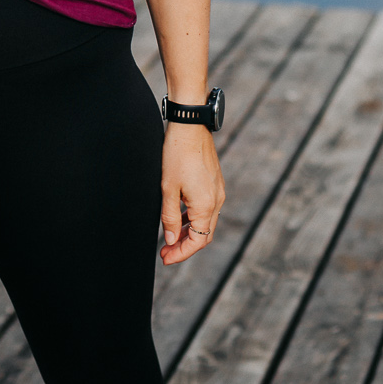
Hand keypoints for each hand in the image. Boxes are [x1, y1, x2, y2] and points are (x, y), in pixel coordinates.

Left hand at [159, 123, 224, 264]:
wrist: (190, 125)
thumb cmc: (176, 155)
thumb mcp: (168, 189)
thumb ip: (170, 217)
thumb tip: (170, 239)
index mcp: (206, 206)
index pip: (197, 242)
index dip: (181, 253)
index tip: (165, 258)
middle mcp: (216, 201)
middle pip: (203, 235)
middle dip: (184, 246)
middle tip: (165, 252)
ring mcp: (217, 191)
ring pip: (205, 222)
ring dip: (188, 233)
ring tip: (169, 237)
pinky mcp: (214, 182)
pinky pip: (206, 209)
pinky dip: (193, 218)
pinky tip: (178, 217)